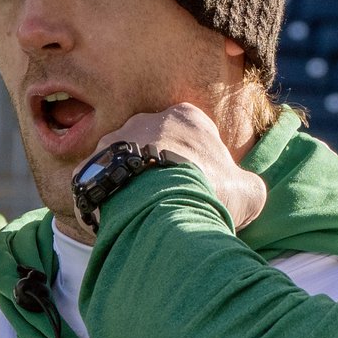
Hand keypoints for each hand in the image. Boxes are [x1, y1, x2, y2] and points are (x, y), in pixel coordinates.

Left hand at [82, 104, 267, 229]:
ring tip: (146, 214)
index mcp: (185, 117)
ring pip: (125, 162)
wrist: (161, 208)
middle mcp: (145, 120)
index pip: (193, 132)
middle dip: (161, 168)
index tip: (203, 185)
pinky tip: (122, 220)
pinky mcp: (88, 167)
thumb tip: (246, 192)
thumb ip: (246, 186)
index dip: (200, 160)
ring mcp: (113, 142)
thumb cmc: (209, 191)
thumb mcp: (248, 191)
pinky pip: (99, 183)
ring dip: (133, 182)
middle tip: (172, 200)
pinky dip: (108, 199)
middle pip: (154, 144)